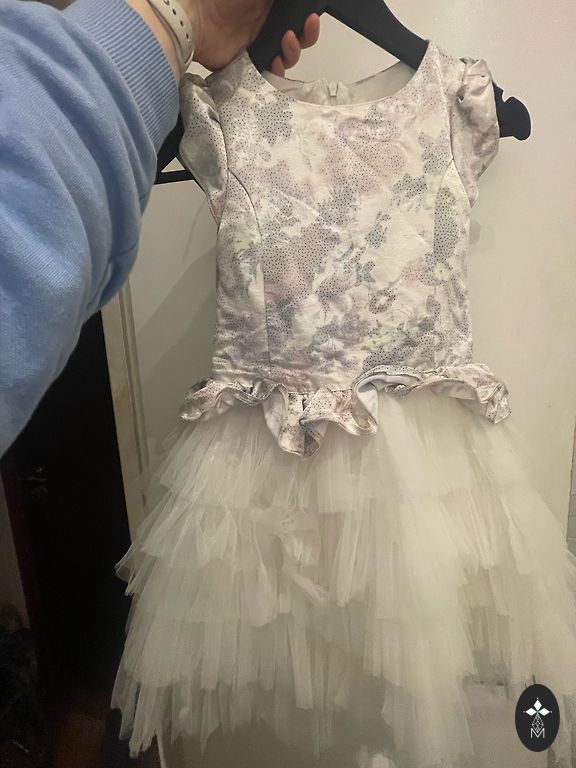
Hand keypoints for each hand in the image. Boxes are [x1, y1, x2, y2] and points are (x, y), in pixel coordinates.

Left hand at [184, 0, 320, 73]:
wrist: (194, 18)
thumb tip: (299, 3)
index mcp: (269, 4)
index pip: (296, 14)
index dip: (308, 20)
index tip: (312, 17)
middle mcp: (266, 25)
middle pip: (297, 37)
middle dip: (306, 36)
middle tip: (304, 28)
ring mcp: (257, 46)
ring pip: (286, 56)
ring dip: (293, 52)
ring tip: (285, 43)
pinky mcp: (248, 65)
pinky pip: (270, 74)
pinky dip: (278, 72)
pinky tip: (275, 63)